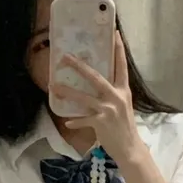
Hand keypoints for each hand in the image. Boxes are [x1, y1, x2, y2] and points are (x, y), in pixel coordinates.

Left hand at [51, 31, 143, 162]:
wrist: (130, 148)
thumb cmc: (124, 126)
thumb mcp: (122, 106)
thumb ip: (111, 94)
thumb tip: (97, 85)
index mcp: (123, 91)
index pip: (121, 66)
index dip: (118, 50)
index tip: (115, 33)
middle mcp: (116, 97)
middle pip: (95, 77)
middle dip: (79, 66)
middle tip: (65, 57)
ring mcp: (108, 110)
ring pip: (83, 97)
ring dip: (67, 91)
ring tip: (53, 86)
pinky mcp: (101, 123)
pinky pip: (83, 120)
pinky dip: (74, 122)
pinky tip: (67, 123)